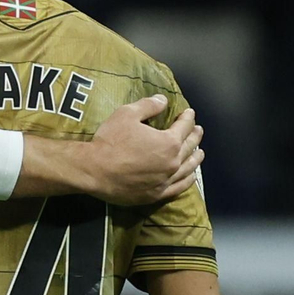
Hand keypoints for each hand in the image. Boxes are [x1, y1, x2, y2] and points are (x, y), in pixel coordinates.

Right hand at [84, 96, 202, 204]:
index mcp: (169, 142)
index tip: (189, 113)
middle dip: (194, 136)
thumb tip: (163, 100)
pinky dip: (188, 180)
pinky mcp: (157, 194)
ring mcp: (166, 180)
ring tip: (199, 152)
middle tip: (198, 130)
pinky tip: (191, 176)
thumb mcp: (126, 114)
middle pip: (189, 147)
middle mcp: (172, 162)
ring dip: (195, 158)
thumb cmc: (110, 141)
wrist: (94, 171)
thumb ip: (148, 106)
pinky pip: (179, 187)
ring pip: (188, 168)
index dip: (187, 118)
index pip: (184, 127)